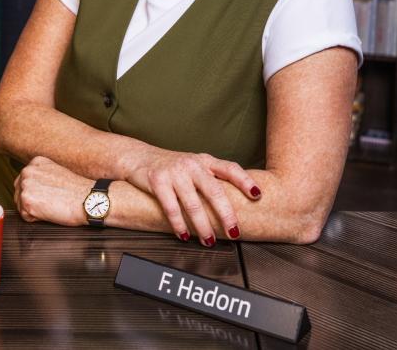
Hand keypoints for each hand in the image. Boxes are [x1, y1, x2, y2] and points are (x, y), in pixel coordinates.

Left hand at [14, 155, 91, 226]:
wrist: (88, 199)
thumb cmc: (77, 190)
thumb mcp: (57, 173)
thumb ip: (41, 176)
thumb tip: (32, 187)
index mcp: (35, 162)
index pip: (24, 182)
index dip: (36, 193)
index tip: (49, 195)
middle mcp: (28, 171)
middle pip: (19, 194)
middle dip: (32, 202)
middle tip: (51, 201)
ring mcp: (26, 186)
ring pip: (21, 206)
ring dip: (34, 210)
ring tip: (52, 205)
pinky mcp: (27, 201)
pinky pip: (26, 216)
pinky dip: (37, 219)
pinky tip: (50, 211)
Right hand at [124, 149, 260, 246]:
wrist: (138, 157)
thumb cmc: (172, 166)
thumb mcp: (194, 166)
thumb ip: (212, 179)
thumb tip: (237, 203)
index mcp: (205, 161)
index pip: (230, 168)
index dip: (245, 181)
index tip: (258, 195)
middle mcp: (192, 164)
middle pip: (214, 191)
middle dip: (226, 214)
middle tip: (234, 232)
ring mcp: (175, 172)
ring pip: (193, 203)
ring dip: (203, 225)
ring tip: (209, 240)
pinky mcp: (157, 181)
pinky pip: (171, 207)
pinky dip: (178, 224)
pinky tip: (183, 235)